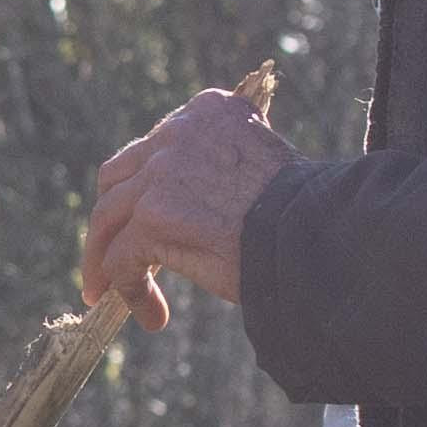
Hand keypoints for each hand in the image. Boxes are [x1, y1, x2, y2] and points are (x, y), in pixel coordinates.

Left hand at [79, 88, 300, 330]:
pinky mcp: (154, 218)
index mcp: (209, 110)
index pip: (156, 146)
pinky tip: (153, 316)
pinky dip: (130, 291)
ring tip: (107, 293)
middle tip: (110, 255)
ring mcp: (161, 174)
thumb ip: (221, 169)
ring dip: (104, 261)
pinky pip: (122, 260)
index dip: (143, 187)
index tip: (141, 218)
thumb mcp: (262, 168)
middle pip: (118, 177)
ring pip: (107, 219)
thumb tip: (191, 208)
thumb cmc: (308, 213)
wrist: (321, 232)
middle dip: (110, 220)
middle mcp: (179, 132)